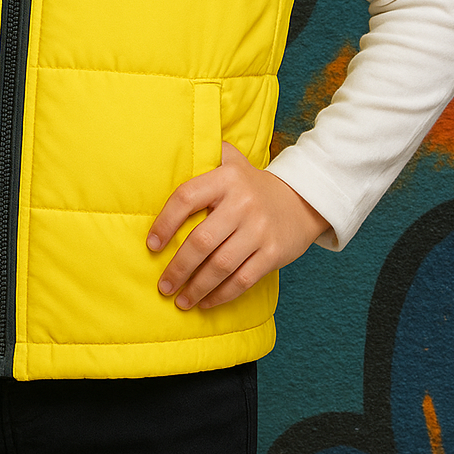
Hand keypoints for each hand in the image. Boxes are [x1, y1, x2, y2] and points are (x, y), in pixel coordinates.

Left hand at [147, 142, 329, 309]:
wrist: (302, 201)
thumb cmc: (252, 186)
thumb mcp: (232, 161)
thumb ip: (206, 154)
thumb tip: (171, 150)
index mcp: (226, 179)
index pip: (187, 198)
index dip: (165, 223)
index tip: (152, 245)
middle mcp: (243, 203)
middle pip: (202, 240)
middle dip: (178, 267)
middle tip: (163, 284)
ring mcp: (259, 230)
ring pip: (221, 265)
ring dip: (196, 287)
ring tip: (180, 300)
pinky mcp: (273, 253)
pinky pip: (242, 280)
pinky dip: (221, 295)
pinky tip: (205, 302)